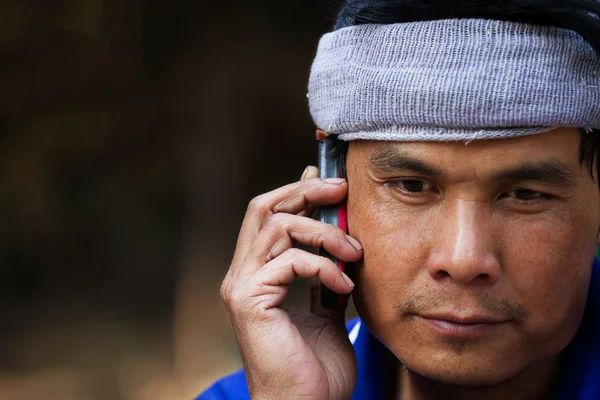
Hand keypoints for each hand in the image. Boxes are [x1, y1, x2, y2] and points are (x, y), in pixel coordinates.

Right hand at [220, 166, 362, 399]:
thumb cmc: (316, 369)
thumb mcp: (328, 310)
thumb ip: (326, 275)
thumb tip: (339, 242)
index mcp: (256, 274)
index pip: (267, 215)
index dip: (296, 191)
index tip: (330, 182)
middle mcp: (241, 274)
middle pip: (263, 207)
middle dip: (305, 191)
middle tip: (342, 189)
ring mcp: (241, 286)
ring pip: (277, 226)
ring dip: (323, 232)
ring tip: (354, 251)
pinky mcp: (249, 300)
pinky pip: (290, 260)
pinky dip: (323, 265)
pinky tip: (345, 283)